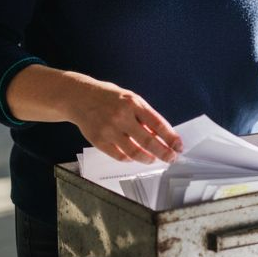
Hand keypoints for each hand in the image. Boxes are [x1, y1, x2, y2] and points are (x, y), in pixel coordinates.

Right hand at [66, 77, 182, 163]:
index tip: (178, 146)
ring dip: (148, 158)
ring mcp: (109, 130)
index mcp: (133, 103)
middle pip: (148, 141)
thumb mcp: (130, 99)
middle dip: (164, 152)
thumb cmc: (109, 98)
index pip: (158, 124)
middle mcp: (121, 116)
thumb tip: (160, 135)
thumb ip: (145, 116)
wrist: (79, 97)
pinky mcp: (99, 141)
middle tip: (171, 158)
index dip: (171, 138)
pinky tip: (134, 156)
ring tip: (153, 159)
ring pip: (134, 152)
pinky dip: (130, 159)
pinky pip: (119, 156)